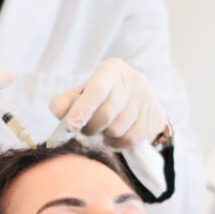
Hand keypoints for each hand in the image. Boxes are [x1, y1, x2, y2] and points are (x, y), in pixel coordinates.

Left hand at [49, 58, 167, 149]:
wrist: (135, 97)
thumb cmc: (102, 95)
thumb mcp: (82, 92)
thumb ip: (65, 101)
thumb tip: (59, 112)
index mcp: (111, 70)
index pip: (97, 89)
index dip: (83, 109)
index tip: (71, 126)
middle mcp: (132, 81)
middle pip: (106, 115)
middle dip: (90, 127)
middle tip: (84, 128)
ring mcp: (146, 99)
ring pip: (117, 130)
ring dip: (103, 135)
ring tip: (102, 128)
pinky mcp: (155, 116)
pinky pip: (129, 140)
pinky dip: (116, 143)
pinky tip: (112, 136)